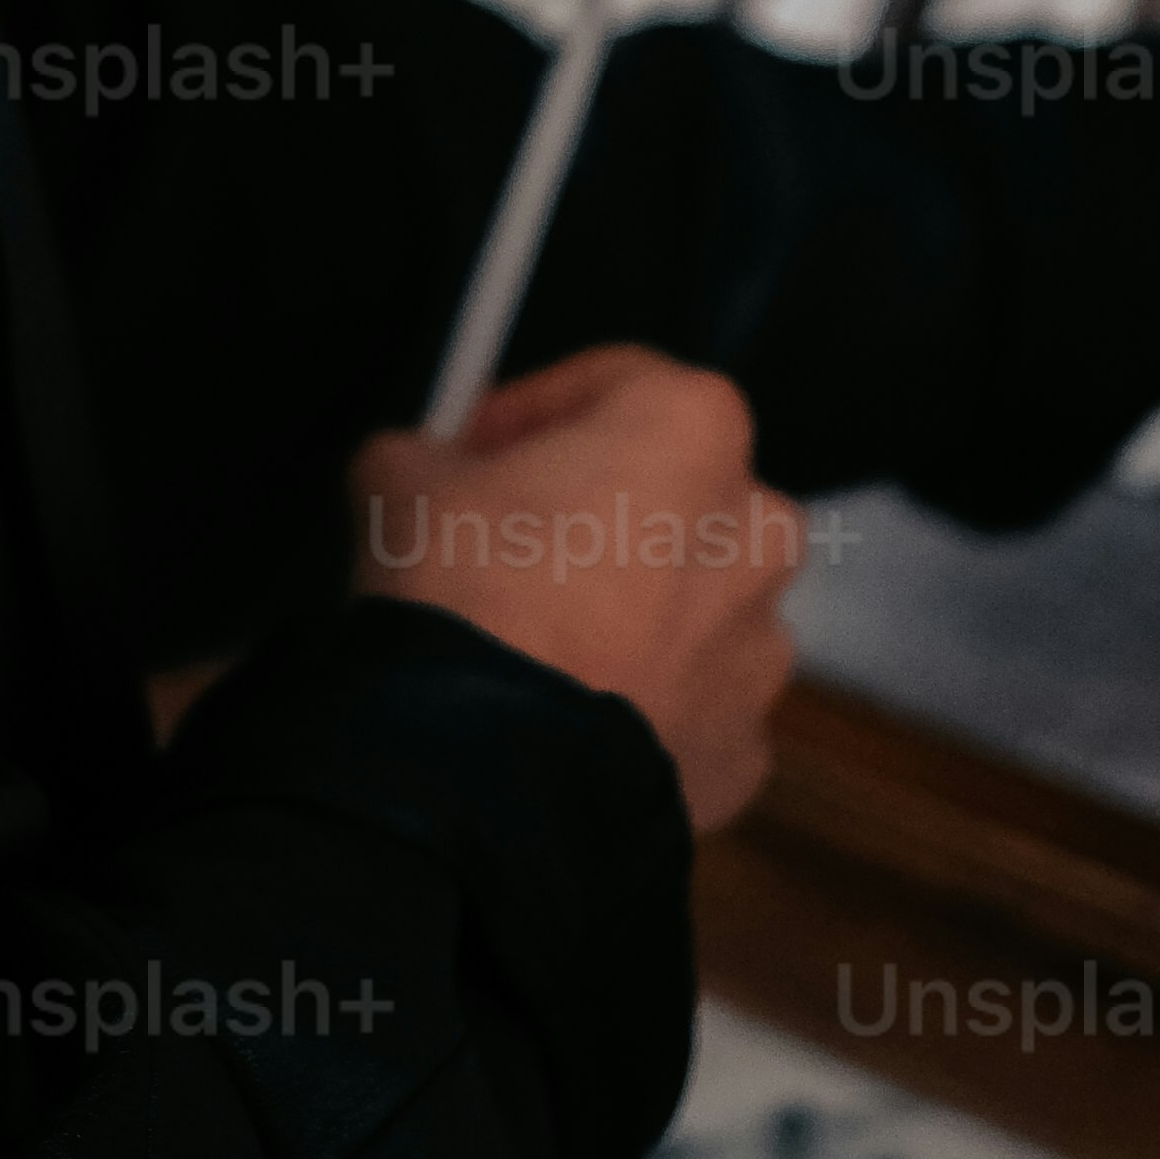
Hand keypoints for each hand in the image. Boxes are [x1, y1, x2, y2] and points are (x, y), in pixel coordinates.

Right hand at [350, 345, 803, 831]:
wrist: (487, 774)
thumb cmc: (464, 599)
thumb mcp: (399, 480)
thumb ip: (425, 452)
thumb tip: (422, 469)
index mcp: (694, 430)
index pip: (616, 384)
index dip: (530, 411)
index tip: (472, 448)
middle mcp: (757, 529)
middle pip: (673, 500)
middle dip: (595, 517)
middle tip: (503, 550)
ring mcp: (760, 649)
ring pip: (689, 612)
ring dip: (626, 618)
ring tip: (531, 650)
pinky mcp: (741, 752)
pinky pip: (688, 711)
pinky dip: (639, 711)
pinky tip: (563, 722)